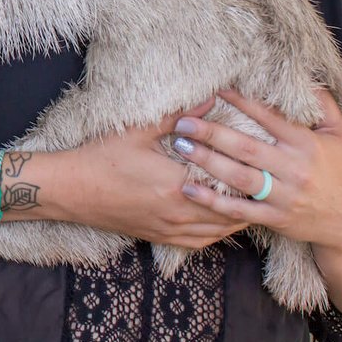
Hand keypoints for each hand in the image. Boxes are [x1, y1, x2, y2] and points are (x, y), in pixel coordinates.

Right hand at [61, 105, 247, 249]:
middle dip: (251, 198)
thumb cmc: (103, 157)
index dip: (250, 175)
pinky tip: (224, 223)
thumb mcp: (139, 130)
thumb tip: (210, 98)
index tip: (264, 163)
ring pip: (220, 230)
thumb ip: (179, 116)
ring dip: (239, 217)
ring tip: (255, 203)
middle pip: (231, 210)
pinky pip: (201, 242)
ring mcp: (170, 227)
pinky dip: (218, 233)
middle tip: (267, 183)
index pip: (228, 183)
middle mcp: (179, 211)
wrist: (73, 190)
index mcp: (178, 183)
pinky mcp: (160, 236)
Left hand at [171, 88, 341, 249]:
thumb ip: (325, 106)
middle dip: (212, 133)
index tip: (215, 89)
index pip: (269, 118)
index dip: (242, 102)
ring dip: (207, 161)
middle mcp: (293, 169)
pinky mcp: (275, 218)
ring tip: (180, 146)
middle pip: (246, 148)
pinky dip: (213, 202)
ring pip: (239, 177)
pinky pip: (239, 211)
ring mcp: (283, 196)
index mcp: (305, 144)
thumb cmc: (337, 172)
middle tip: (183, 122)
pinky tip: (189, 189)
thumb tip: (308, 79)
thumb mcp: (337, 135)